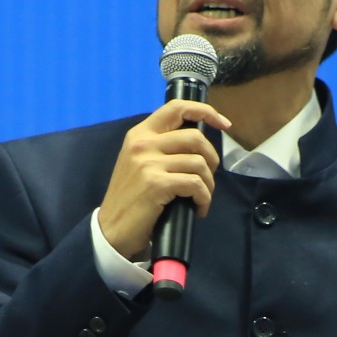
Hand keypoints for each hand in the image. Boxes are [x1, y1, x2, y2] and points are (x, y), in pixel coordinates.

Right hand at [96, 99, 230, 259]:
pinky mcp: (156, 184)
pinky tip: (198, 208)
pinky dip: (204, 198)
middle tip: (208, 178)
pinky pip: (195, 184)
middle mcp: (143, 144)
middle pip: (196, 137)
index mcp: (139, 134)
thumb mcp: (138, 163)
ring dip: (209, 183)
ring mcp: (148, 163)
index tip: (224, 124)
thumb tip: (198, 143)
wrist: (111, 229)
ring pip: (199, 163)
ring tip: (202, 197)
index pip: (177, 108)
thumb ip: (161, 147)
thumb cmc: (131, 198)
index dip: (206, 111)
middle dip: (212, 159)